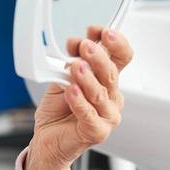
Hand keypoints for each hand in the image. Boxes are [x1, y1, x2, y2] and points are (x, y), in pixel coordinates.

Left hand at [25, 26, 133, 169]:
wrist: (47, 139)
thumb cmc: (58, 110)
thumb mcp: (62, 78)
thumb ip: (70, 62)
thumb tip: (75, 43)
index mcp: (107, 81)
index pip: (121, 58)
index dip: (115, 42)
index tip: (98, 30)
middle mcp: (111, 97)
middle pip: (111, 73)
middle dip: (98, 56)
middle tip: (85, 45)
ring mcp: (107, 116)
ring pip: (100, 93)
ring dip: (87, 77)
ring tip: (75, 66)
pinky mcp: (96, 132)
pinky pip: (88, 115)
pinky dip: (79, 102)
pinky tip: (71, 91)